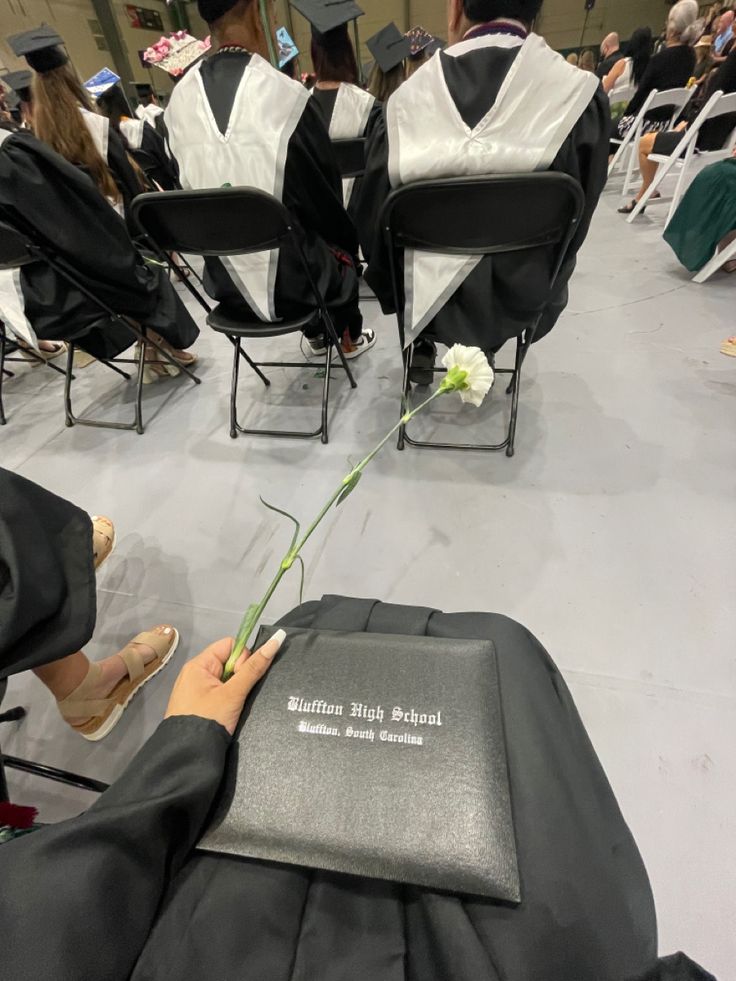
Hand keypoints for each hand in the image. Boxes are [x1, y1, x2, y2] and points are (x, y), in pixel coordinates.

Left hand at [164, 630, 285, 734]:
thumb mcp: (234, 694)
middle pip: (228, 661)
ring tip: (235, 703)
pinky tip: (230, 710)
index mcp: (199, 665)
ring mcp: (195, 689)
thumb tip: (276, 640)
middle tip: (238, 694)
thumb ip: (254, 668)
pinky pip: (218, 691)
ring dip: (235, 687)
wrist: (188, 754)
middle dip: (239, 674)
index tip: (242, 677)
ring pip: (225, 678)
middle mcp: (195, 673)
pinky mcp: (198, 704)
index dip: (242, 657)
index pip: (230, 645)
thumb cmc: (210, 718)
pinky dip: (228, 697)